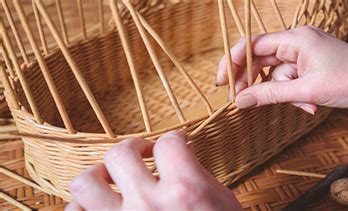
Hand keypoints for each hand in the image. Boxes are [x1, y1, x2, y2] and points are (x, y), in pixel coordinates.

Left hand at [66, 131, 241, 210]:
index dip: (174, 140)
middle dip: (133, 148)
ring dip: (97, 176)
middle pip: (120, 154)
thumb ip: (198, 178)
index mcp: (184, 190)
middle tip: (143, 153)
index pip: (168, 143)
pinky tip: (97, 208)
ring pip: (85, 183)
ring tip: (110, 179)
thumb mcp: (222, 204)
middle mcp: (149, 204)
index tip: (175, 145)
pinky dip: (81, 209)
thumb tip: (180, 157)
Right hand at [216, 26, 347, 113]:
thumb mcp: (305, 91)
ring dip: (284, 93)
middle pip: (262, 60)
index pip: (252, 45)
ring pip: (277, 73)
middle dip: (255, 82)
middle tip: (241, 101)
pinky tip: (311, 106)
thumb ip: (269, 95)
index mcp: (296, 38)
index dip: (233, 63)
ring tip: (306, 106)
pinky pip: (291, 78)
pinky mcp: (311, 64)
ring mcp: (304, 52)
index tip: (222, 82)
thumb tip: (239, 100)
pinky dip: (295, 93)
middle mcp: (297, 41)